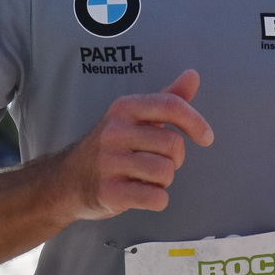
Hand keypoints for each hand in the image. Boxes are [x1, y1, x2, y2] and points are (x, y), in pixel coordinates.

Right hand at [58, 69, 213, 220]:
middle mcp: (115, 132)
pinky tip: (140, 194)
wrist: (67, 180)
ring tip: (144, 178)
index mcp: (124, 108)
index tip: (206, 138)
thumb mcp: (134, 118)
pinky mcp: (109, 192)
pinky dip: (157, 200)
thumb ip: (167, 98)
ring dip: (163, 181)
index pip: (171, 106)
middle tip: (157, 163)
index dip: (196, 122)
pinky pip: (156, 198)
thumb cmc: (111, 147)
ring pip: (166, 173)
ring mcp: (109, 162)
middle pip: (174, 145)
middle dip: (175, 159)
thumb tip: (193, 74)